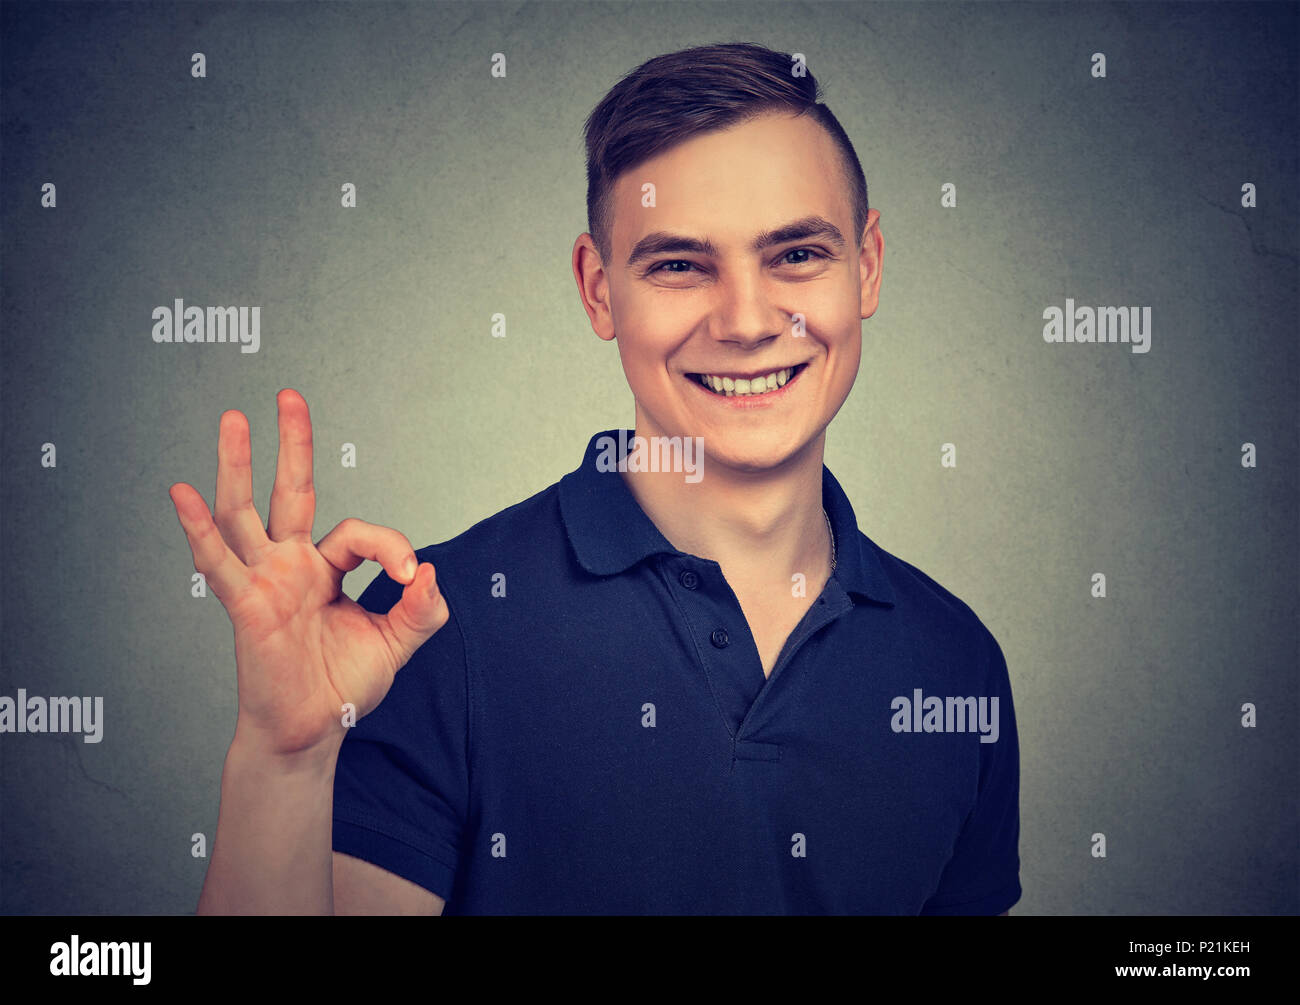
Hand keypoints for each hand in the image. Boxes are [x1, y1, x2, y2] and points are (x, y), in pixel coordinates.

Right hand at [169, 389, 448, 756]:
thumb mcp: (396, 644)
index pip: (360, 534)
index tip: (411, 580)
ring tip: (232, 418)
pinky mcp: (245, 605)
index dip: (391, 548)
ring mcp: (265, 580)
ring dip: (238, 466)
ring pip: (246, 512)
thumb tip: (431, 573)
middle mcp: (292, 565)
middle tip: (289, 396)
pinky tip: (180, 493)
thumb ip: (421, 610)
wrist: (313, 730)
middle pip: (291, 492)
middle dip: (292, 444)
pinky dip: (198, 529)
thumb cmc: (345, 685)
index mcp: (328, 568)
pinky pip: (218, 562)